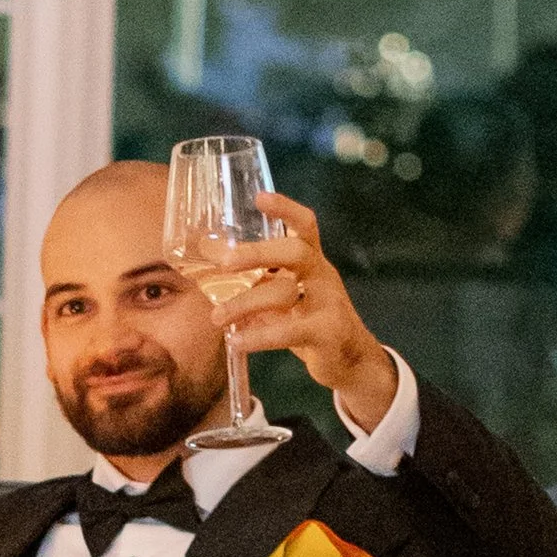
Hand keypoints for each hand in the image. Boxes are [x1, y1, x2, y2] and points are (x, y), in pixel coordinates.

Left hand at [206, 195, 398, 427]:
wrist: (350, 359)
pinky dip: (260, 337)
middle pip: (297, 251)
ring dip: (246, 303)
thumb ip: (253, 277)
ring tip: (217, 317)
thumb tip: (206, 254)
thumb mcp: (282, 293)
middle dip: (259, 253)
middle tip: (224, 263)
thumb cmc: (308, 319)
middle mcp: (321, 275)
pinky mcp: (327, 333)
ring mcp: (328, 304)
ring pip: (286, 294)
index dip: (286, 209)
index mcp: (311, 260)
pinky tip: (236, 341)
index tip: (260, 197)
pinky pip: (290, 332)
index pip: (304, 225)